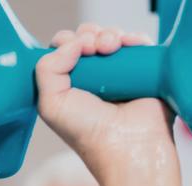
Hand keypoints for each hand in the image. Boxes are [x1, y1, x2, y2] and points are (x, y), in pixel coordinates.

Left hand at [36, 24, 174, 181]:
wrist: (127, 145)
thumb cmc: (89, 134)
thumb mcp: (51, 105)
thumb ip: (46, 69)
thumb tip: (72, 42)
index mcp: (69, 87)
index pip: (63, 51)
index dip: (66, 42)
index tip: (74, 49)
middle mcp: (94, 80)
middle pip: (87, 38)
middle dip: (88, 34)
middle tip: (92, 47)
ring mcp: (119, 75)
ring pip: (112, 37)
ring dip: (108, 34)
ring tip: (110, 48)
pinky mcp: (145, 72)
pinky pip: (139, 43)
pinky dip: (133, 38)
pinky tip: (127, 46)